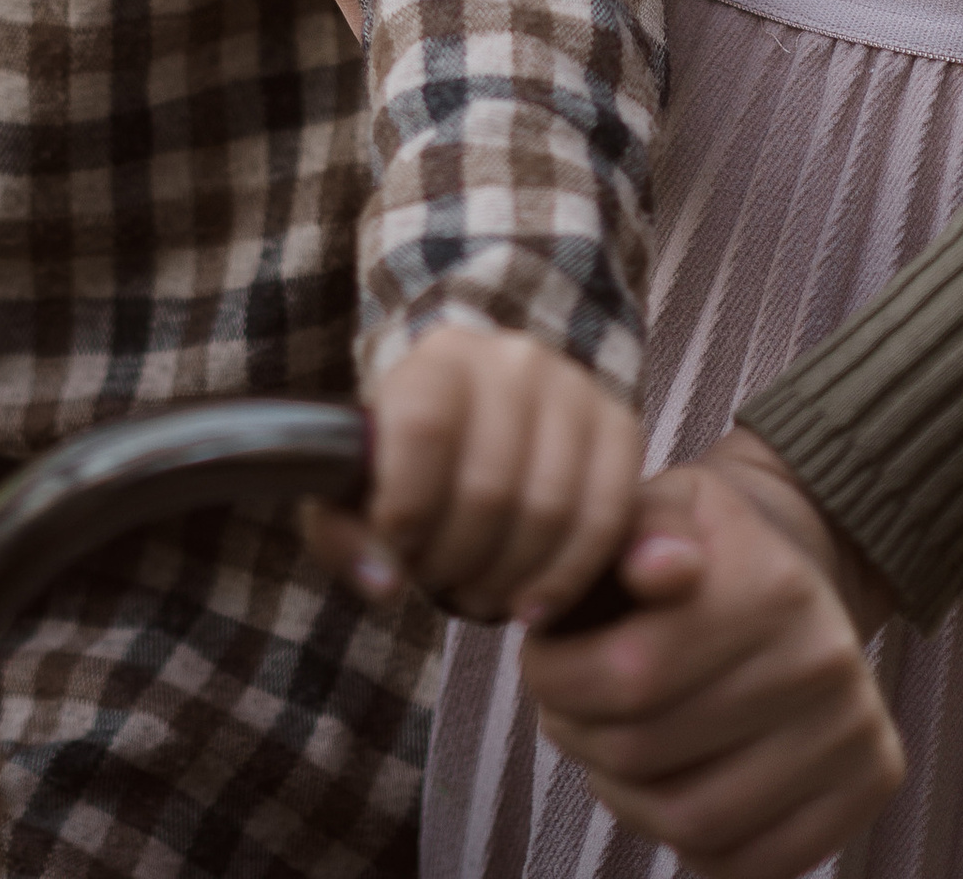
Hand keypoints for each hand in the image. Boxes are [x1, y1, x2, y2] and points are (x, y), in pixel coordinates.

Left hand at [301, 328, 641, 624]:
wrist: (477, 428)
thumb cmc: (407, 466)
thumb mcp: (351, 492)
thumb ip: (343, 535)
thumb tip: (384, 582)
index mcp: (439, 358)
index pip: (424, 428)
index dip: (406, 508)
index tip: (397, 551)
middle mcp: (513, 359)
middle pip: (489, 486)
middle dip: (455, 561)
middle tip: (438, 582)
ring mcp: (575, 388)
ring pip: (549, 510)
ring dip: (506, 580)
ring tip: (477, 593)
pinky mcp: (619, 427)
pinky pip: (607, 519)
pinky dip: (566, 578)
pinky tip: (531, 604)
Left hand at [519, 431, 902, 878]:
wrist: (804, 560)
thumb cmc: (706, 545)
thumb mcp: (665, 503)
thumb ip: (639, 526)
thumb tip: (656, 569)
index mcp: (771, 586)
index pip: (630, 676)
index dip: (556, 681)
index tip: (538, 661)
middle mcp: (824, 661)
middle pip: (650, 753)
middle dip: (578, 736)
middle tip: (564, 710)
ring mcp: (854, 730)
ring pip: (693, 823)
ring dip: (623, 798)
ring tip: (608, 752)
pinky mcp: (870, 783)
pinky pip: (752, 864)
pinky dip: (691, 846)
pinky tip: (667, 789)